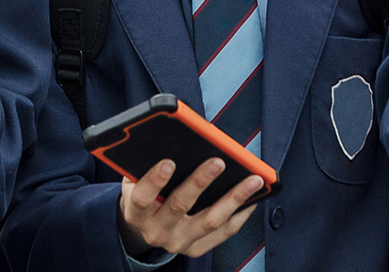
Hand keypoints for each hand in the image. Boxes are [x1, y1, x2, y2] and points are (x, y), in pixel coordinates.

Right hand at [115, 158, 264, 258]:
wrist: (145, 228)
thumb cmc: (144, 194)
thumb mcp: (135, 180)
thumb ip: (146, 166)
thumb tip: (174, 139)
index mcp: (136, 213)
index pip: (143, 198)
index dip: (154, 181)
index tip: (169, 162)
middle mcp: (156, 231)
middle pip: (180, 206)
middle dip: (200, 182)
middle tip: (218, 162)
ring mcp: (178, 242)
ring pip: (210, 221)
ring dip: (233, 198)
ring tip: (253, 180)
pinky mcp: (197, 248)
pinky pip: (224, 232)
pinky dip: (240, 213)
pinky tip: (253, 196)